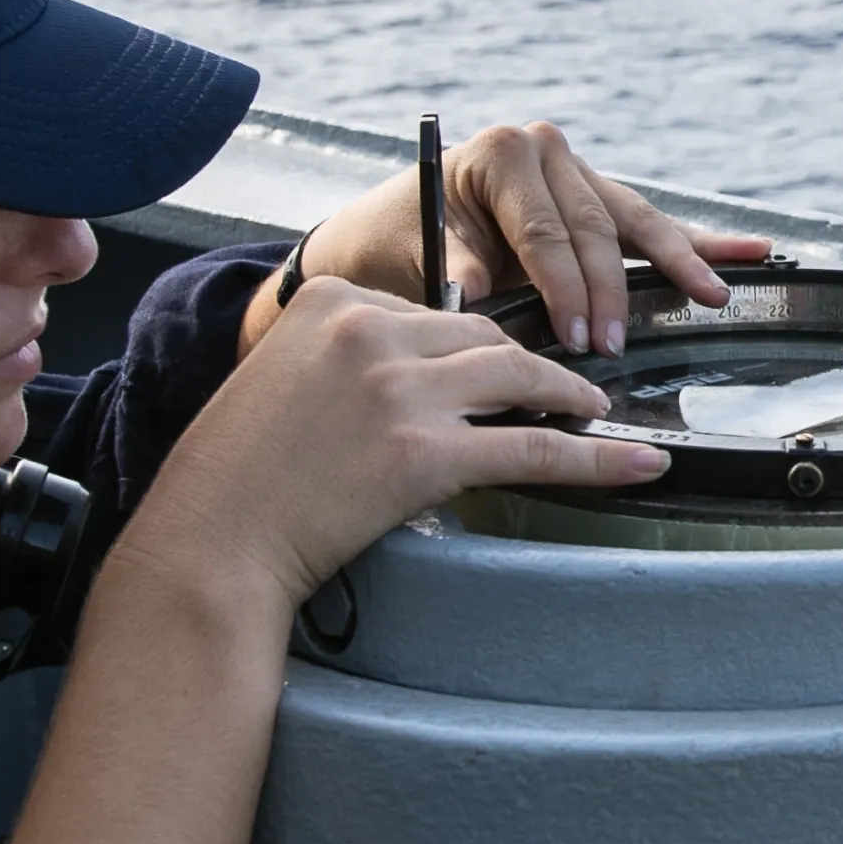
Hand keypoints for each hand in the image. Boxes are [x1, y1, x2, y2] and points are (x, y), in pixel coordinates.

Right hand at [131, 284, 671, 624]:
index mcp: (331, 300)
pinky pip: (534, 447)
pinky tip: (634, 463)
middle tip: (568, 387)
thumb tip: (423, 381)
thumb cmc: (234, 479)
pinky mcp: (424, 452)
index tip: (497, 369)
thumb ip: (345, 361)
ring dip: (570, 396)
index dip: (472, 345)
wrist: (208, 543)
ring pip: (520, 376)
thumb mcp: (281, 382)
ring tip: (596, 413)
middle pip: (484, 335)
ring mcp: (400, 389)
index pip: (432, 309)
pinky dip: (596, 457)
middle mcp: (369, 330)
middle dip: (532, 363)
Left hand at [278, 121, 768, 356]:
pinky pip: (648, 226)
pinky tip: (752, 252)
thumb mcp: (410, 255)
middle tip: (613, 346)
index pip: (546, 228)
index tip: (575, 337)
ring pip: (634, 223)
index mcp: (498, 156)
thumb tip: (475, 292)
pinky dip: (698, 244)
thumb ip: (449, 267)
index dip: (563, 287)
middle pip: (594, 228)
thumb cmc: (393, 246)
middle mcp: (543, 152)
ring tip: (715, 293)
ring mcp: (575, 174)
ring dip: (679, 262)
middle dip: (610, 292)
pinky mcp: (596, 201)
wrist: (385, 237)